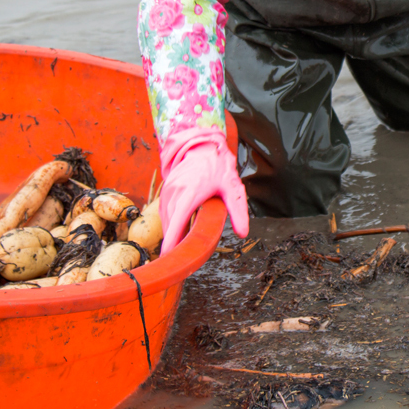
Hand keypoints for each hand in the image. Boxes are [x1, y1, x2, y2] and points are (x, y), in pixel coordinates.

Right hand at [158, 127, 249, 253]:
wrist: (202, 146)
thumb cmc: (218, 167)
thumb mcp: (232, 188)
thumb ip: (238, 210)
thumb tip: (243, 233)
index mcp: (190, 192)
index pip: (177, 220)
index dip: (171, 239)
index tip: (167, 256)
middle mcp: (175, 192)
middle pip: (170, 224)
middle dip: (173, 242)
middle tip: (179, 262)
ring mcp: (168, 190)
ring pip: (166, 219)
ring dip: (171, 234)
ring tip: (178, 250)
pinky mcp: (166, 191)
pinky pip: (165, 212)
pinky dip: (170, 224)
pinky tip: (178, 233)